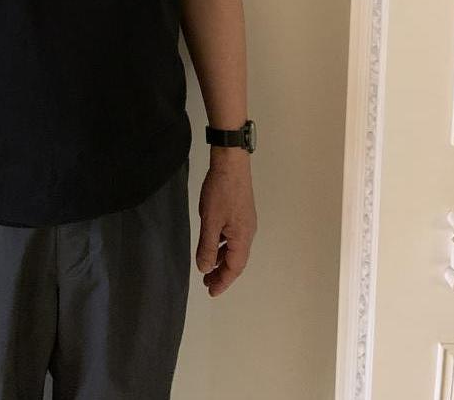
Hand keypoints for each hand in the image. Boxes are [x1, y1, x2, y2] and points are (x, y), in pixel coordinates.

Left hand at [195, 154, 256, 296]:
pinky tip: (213, 243)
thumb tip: (205, 268)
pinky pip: (233, 236)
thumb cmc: (220, 192)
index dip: (223, 281)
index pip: (234, 268)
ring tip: (208, 266)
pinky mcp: (241, 212)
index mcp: (242, 238)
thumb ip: (207, 247)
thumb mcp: (210, 221)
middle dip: (222, 273)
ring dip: (222, 259)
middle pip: (236, 260)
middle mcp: (248, 232)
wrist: (231, 163)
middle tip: (207, 282)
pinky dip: (223, 245)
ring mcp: (246, 222)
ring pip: (234, 248)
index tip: (211, 291)